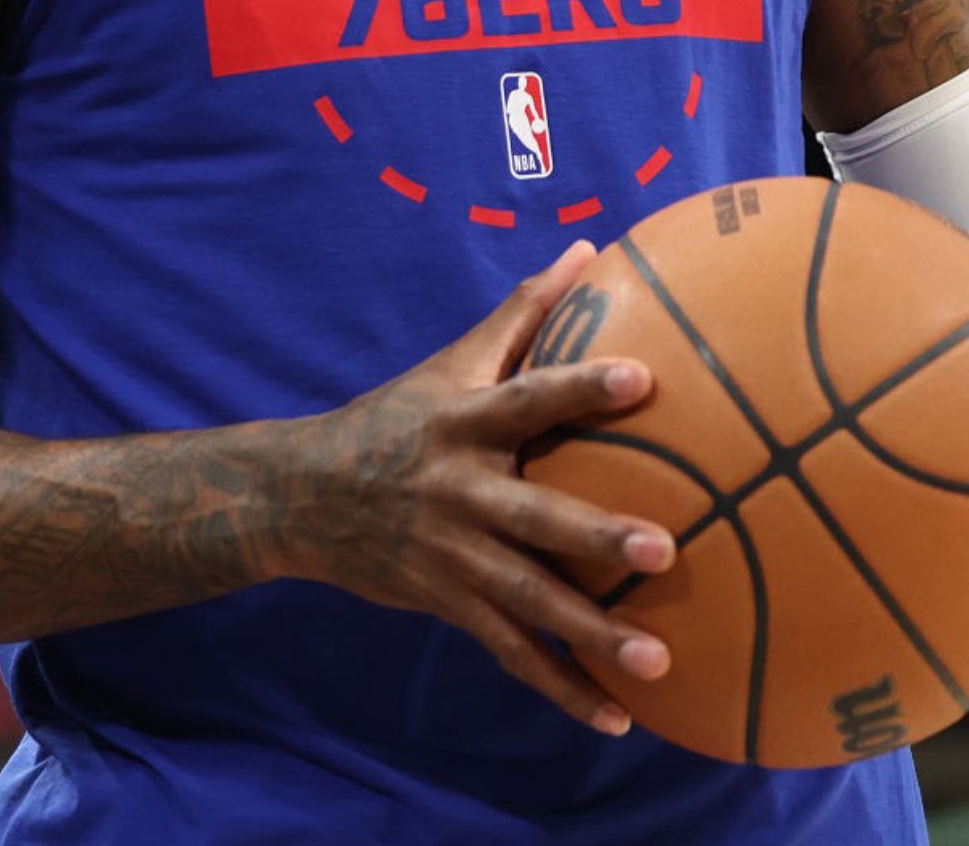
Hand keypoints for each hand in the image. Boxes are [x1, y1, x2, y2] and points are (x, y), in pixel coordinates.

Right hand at [286, 240, 673, 734]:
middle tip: (665, 551)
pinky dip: (562, 687)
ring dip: (593, 634)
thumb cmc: (399, 416)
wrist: (303, 495)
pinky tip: (618, 719)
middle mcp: (459, 489)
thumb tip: (589, 250)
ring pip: (528, 599)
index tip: (642, 378)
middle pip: (534, 514)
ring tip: (659, 662)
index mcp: (464, 421)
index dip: (581, 384)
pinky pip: (511, 652)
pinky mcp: (447, 603)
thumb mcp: (452, 362)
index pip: (529, 396)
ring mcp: (452, 554)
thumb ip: (524, 312)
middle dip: (596, 535)